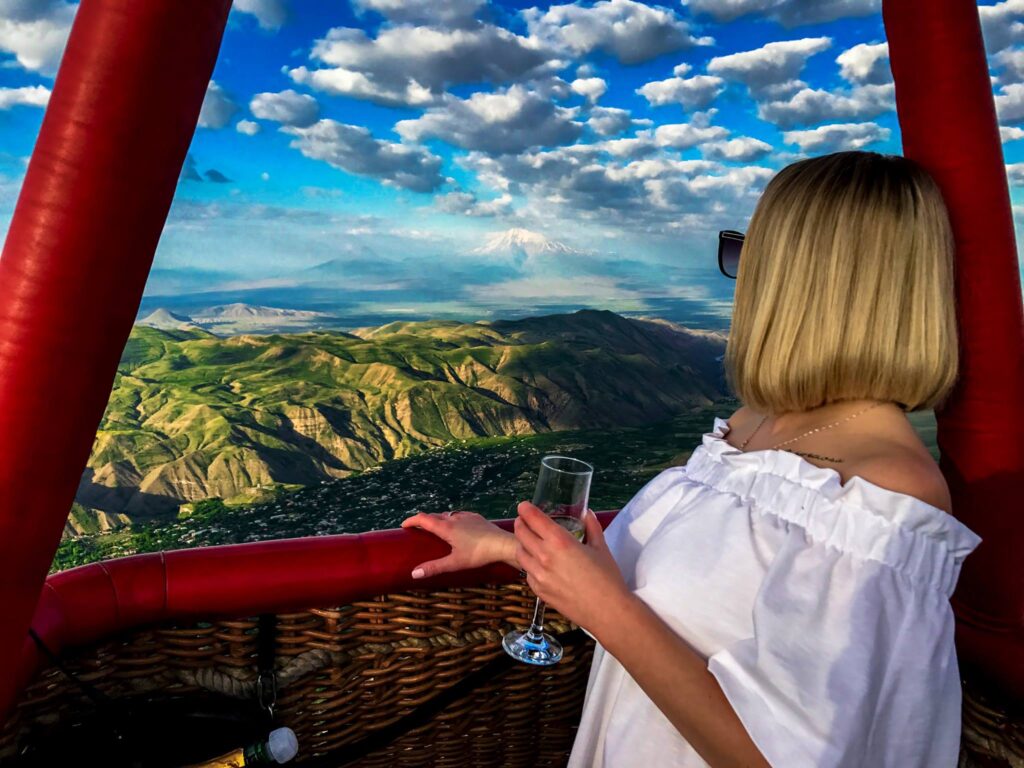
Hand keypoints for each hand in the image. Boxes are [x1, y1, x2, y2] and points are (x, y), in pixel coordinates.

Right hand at [401, 510, 515, 578]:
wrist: (502, 544)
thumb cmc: (478, 554)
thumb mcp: (454, 563)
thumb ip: (434, 567)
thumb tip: (414, 573)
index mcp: (446, 528)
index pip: (423, 519)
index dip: (411, 520)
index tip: (403, 525)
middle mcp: (454, 518)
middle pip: (433, 515)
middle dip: (423, 520)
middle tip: (417, 528)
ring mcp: (466, 516)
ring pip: (447, 514)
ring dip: (437, 519)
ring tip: (435, 528)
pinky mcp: (477, 517)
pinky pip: (459, 515)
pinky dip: (452, 518)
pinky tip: (457, 525)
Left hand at [514, 502, 631, 635]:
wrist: (607, 611)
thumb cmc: (607, 578)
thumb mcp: (601, 547)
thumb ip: (592, 527)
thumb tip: (587, 514)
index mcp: (560, 541)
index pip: (534, 519)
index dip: (526, 509)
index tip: (523, 506)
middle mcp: (545, 556)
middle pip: (521, 533)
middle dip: (520, 523)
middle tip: (523, 521)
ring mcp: (539, 575)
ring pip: (520, 553)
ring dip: (522, 544)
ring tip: (529, 541)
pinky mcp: (539, 591)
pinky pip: (526, 573)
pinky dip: (529, 565)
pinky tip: (538, 564)